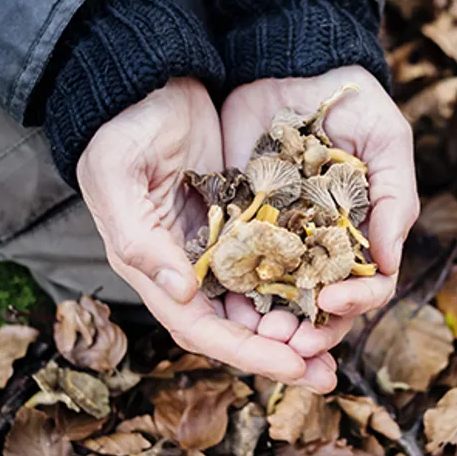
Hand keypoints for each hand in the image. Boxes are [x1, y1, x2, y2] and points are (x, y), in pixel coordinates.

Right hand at [77, 78, 335, 390]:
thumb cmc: (123, 126)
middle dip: (280, 354)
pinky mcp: (243, 219)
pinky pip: (276, 262)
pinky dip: (301, 283)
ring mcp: (218, 244)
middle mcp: (186, 266)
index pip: (201, 327)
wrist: (150, 80)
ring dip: (295, 326)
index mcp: (153, 266)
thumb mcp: (118, 174)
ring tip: (338, 346)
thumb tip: (183, 295)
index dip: (246, 353)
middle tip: (328, 375)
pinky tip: (334, 294)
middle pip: (237, 326)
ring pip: (261, 301)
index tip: (292, 367)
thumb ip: (140, 239)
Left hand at [221, 66, 419, 359]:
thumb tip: (392, 262)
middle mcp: (325, 245)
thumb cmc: (352, 102)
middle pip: (323, 306)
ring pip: (279, 299)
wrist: (292, 64)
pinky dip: (234, 293)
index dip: (356, 301)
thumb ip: (395, 198)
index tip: (332, 300)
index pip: (369, 284)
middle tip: (289, 343)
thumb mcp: (386, 140)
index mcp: (364, 232)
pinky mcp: (242, 223)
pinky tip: (225, 307)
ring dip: (271, 326)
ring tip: (257, 336)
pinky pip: (239, 267)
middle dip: (309, 331)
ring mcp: (283, 238)